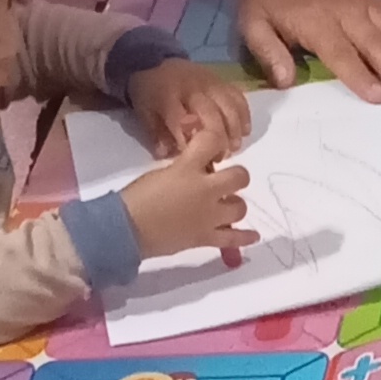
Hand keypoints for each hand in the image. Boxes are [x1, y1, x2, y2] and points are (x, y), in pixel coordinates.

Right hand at [127, 151, 252, 261]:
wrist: (126, 229)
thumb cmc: (136, 197)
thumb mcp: (160, 172)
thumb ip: (183, 168)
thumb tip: (196, 169)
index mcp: (188, 168)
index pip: (212, 141)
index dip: (214, 140)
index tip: (212, 147)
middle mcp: (205, 190)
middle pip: (239, 177)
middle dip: (235, 176)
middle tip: (224, 181)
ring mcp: (209, 216)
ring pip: (240, 208)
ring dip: (235, 205)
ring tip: (226, 205)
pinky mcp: (206, 237)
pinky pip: (233, 239)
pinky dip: (245, 237)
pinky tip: (254, 235)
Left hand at [128, 59, 252, 160]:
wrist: (154, 60)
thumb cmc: (148, 91)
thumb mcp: (143, 111)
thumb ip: (156, 133)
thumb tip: (166, 154)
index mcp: (168, 95)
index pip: (181, 120)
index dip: (188, 141)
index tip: (193, 157)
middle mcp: (192, 87)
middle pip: (212, 115)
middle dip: (218, 140)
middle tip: (219, 158)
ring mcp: (209, 82)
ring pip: (229, 107)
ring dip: (234, 130)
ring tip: (233, 148)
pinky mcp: (221, 80)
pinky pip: (238, 97)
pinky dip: (244, 115)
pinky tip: (244, 131)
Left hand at [236, 0, 380, 104]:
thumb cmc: (271, 3)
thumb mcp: (253, 25)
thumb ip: (268, 52)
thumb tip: (285, 80)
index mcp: (317, 23)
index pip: (341, 53)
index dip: (360, 75)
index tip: (380, 96)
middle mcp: (347, 13)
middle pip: (376, 43)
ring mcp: (367, 6)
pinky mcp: (379, 2)